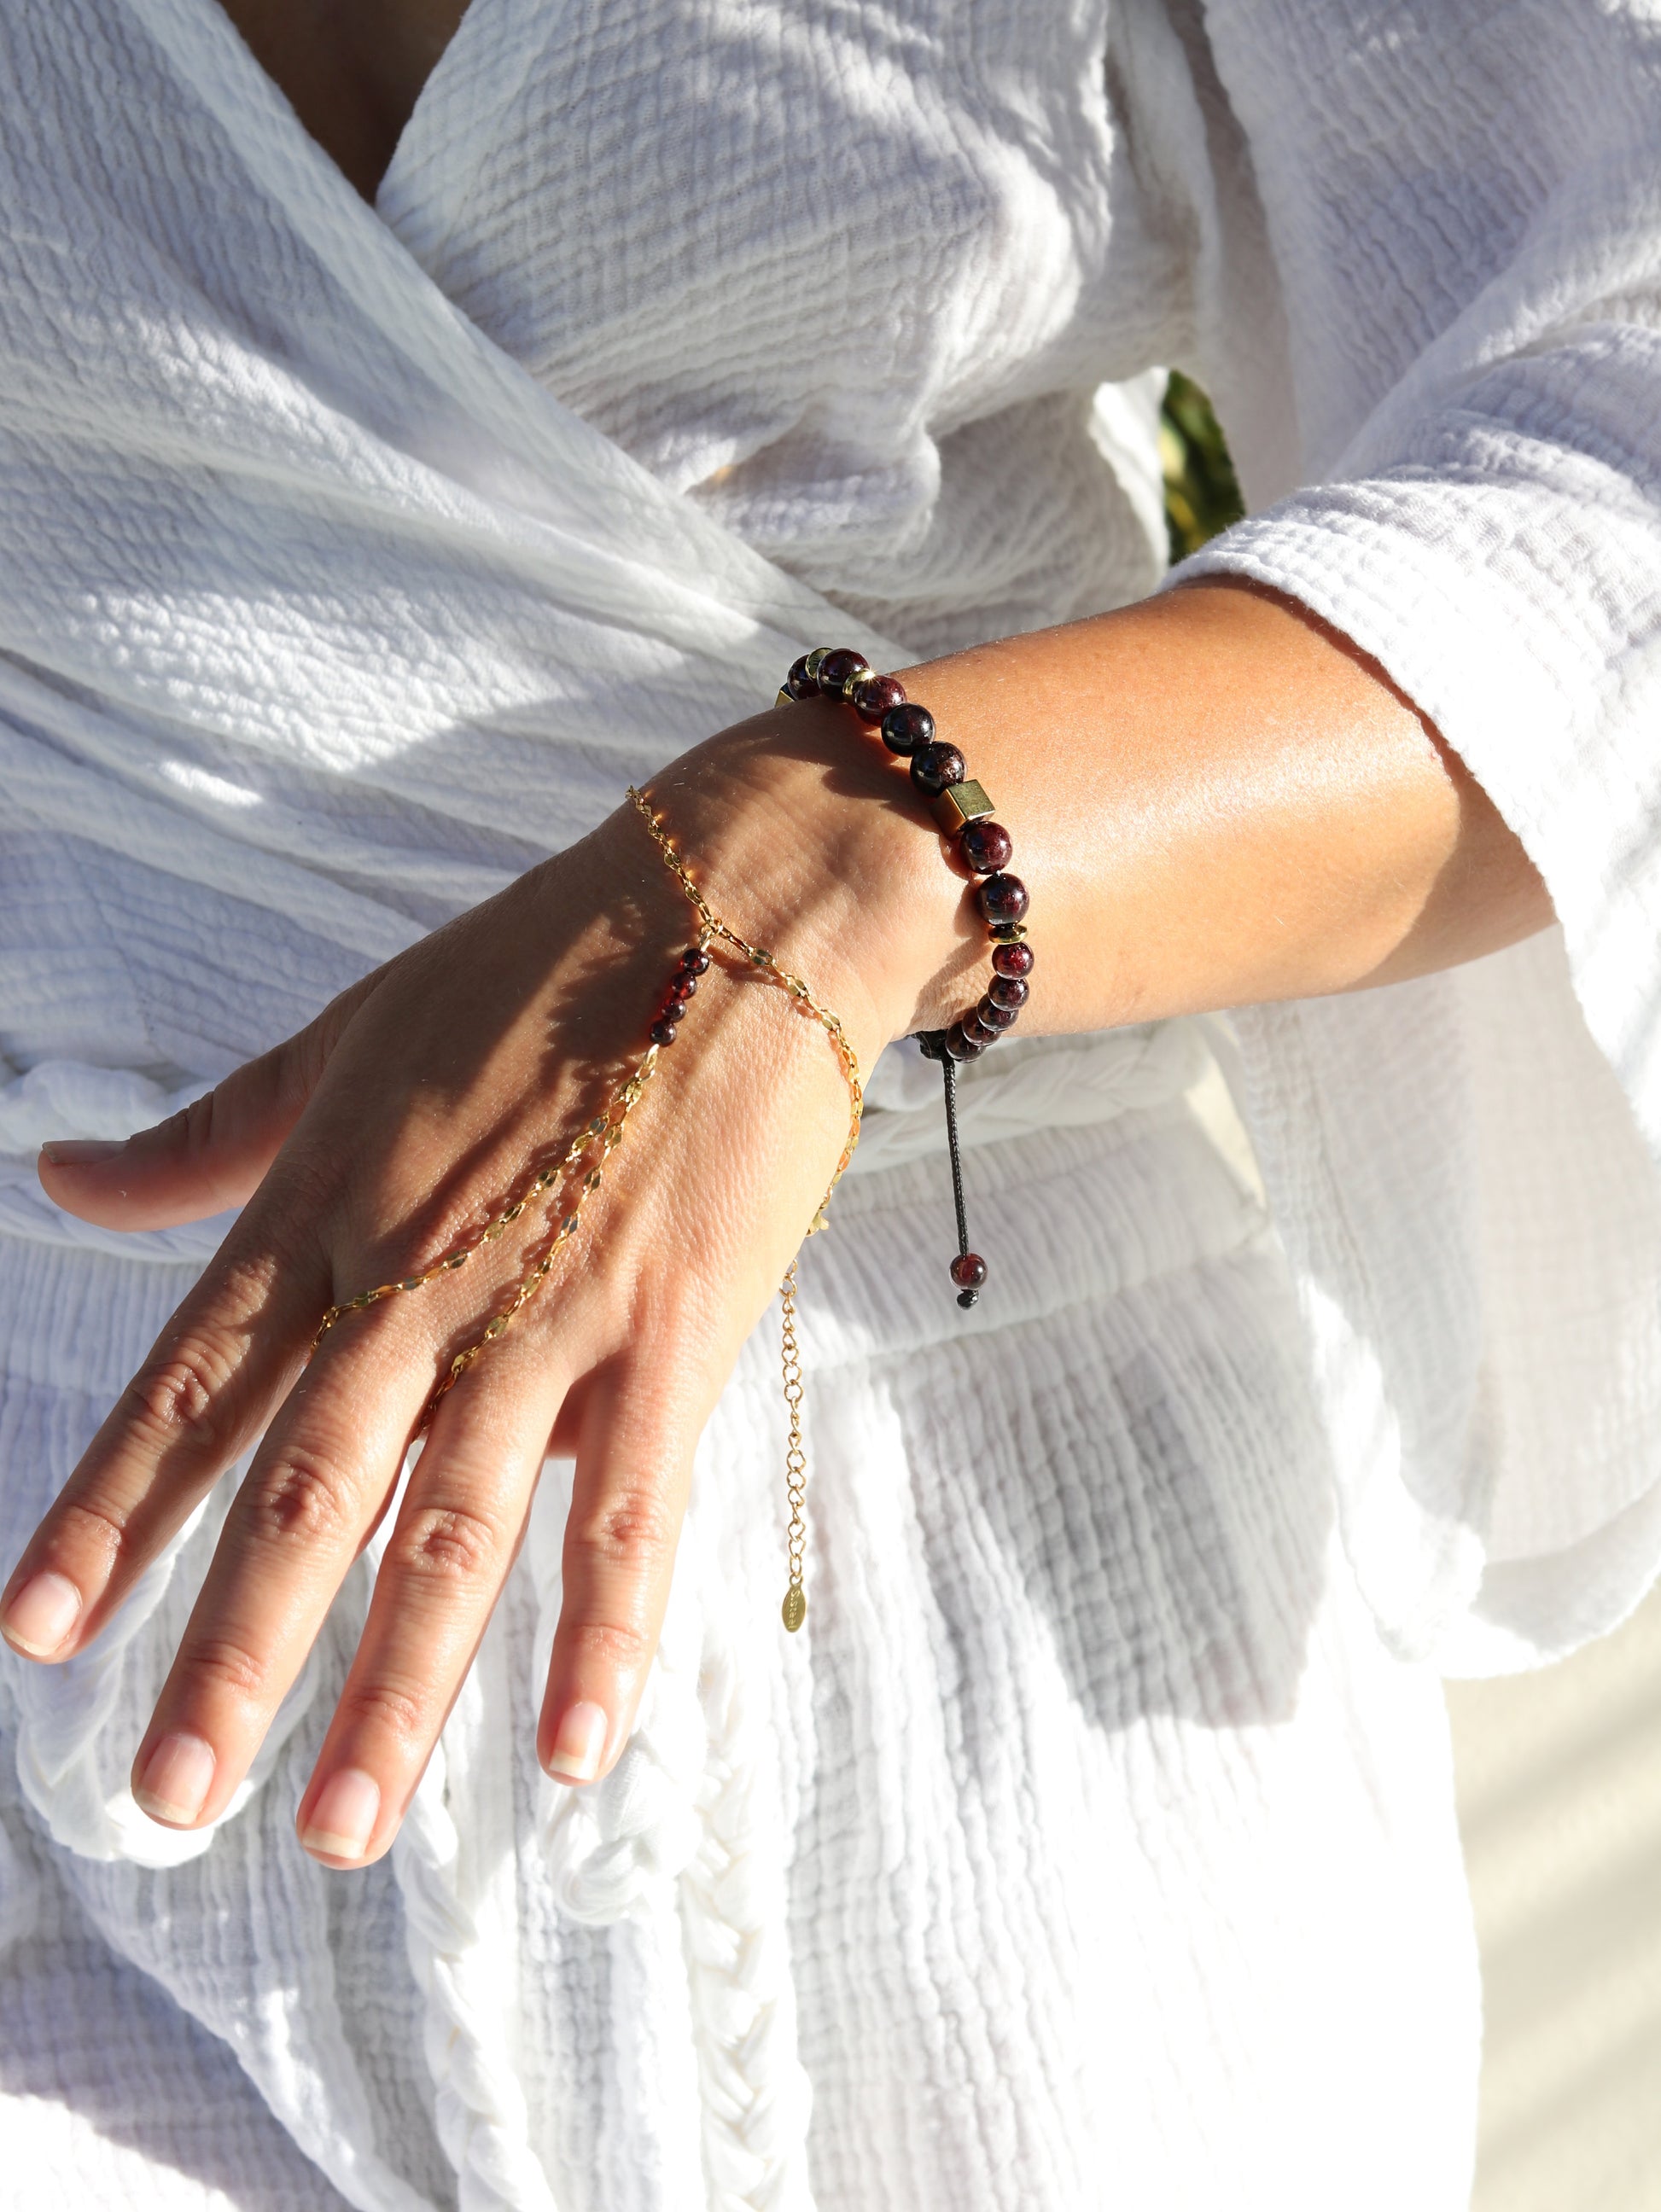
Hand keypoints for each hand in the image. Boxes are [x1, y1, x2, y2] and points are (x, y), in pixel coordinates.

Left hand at [1, 581, 1551, 1868]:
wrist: (736, 914)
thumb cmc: (535, 967)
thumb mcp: (342, 1039)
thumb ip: (205, 1134)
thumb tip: (56, 1173)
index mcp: (325, 1207)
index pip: (192, 1389)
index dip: (108, 1515)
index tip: (35, 1631)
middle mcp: (415, 1281)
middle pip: (302, 1494)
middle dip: (226, 1653)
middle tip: (163, 1795)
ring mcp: (546, 1316)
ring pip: (451, 1528)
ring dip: (391, 1686)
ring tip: (333, 1826)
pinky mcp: (671, 1335)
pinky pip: (630, 1510)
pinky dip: (601, 1631)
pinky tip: (572, 1746)